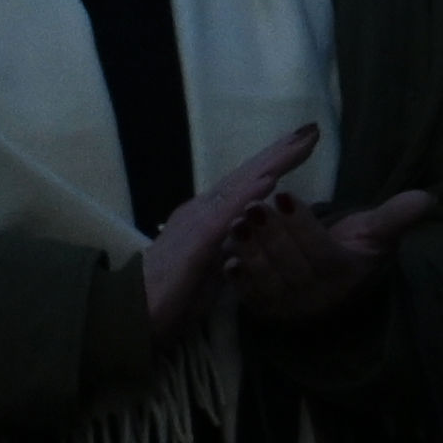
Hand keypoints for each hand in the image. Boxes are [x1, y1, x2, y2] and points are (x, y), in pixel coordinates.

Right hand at [141, 125, 323, 342]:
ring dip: (272, 161)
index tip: (302, 144)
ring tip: (300, 142)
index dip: (274, 163)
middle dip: (280, 151)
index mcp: (206, 217)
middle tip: (311, 129)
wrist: (130, 312)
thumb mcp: (210, 267)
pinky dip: (249, 193)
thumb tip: (249, 236)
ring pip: (241, 184)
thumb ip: (229, 248)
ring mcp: (197, 221)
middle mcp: (202, 210)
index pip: (246, 184)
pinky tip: (271, 180)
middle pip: (247, 175)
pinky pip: (227, 212)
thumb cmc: (170, 296)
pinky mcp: (196, 240)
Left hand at [231, 185, 432, 332]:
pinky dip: (239, 277)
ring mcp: (290, 307)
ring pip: (268, 278)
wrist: (335, 288)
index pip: (320, 250)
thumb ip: (396, 217)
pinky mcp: (267, 311)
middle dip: (271, 234)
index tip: (283, 195)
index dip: (300, 224)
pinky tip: (228, 256)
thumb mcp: (375, 234)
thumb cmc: (354, 253)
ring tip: (236, 223)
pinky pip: (250, 295)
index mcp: (344, 275)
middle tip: (252, 205)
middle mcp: (317, 297)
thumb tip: (429, 198)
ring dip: (250, 252)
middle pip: (291, 264)